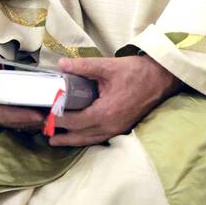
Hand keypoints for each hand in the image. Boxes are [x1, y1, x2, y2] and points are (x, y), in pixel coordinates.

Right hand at [0, 47, 47, 133]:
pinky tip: (44, 114)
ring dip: (34, 121)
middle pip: (12, 122)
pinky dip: (29, 118)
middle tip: (53, 116)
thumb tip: (4, 67)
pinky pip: (15, 120)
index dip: (21, 115)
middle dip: (32, 120)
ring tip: (52, 116)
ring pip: (15, 123)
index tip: (38, 115)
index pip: (2, 114)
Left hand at [46, 54, 182, 146]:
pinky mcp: (121, 128)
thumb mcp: (109, 66)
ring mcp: (117, 129)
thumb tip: (61, 64)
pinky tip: (78, 136)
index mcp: (105, 112)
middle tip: (43, 129)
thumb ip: (84, 66)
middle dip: (60, 133)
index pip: (74, 121)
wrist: (162, 79)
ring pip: (89, 140)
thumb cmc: (137, 72)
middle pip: (79, 135)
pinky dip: (85, 138)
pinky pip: (99, 138)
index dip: (57, 119)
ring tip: (54, 140)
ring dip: (71, 140)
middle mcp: (110, 125)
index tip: (43, 115)